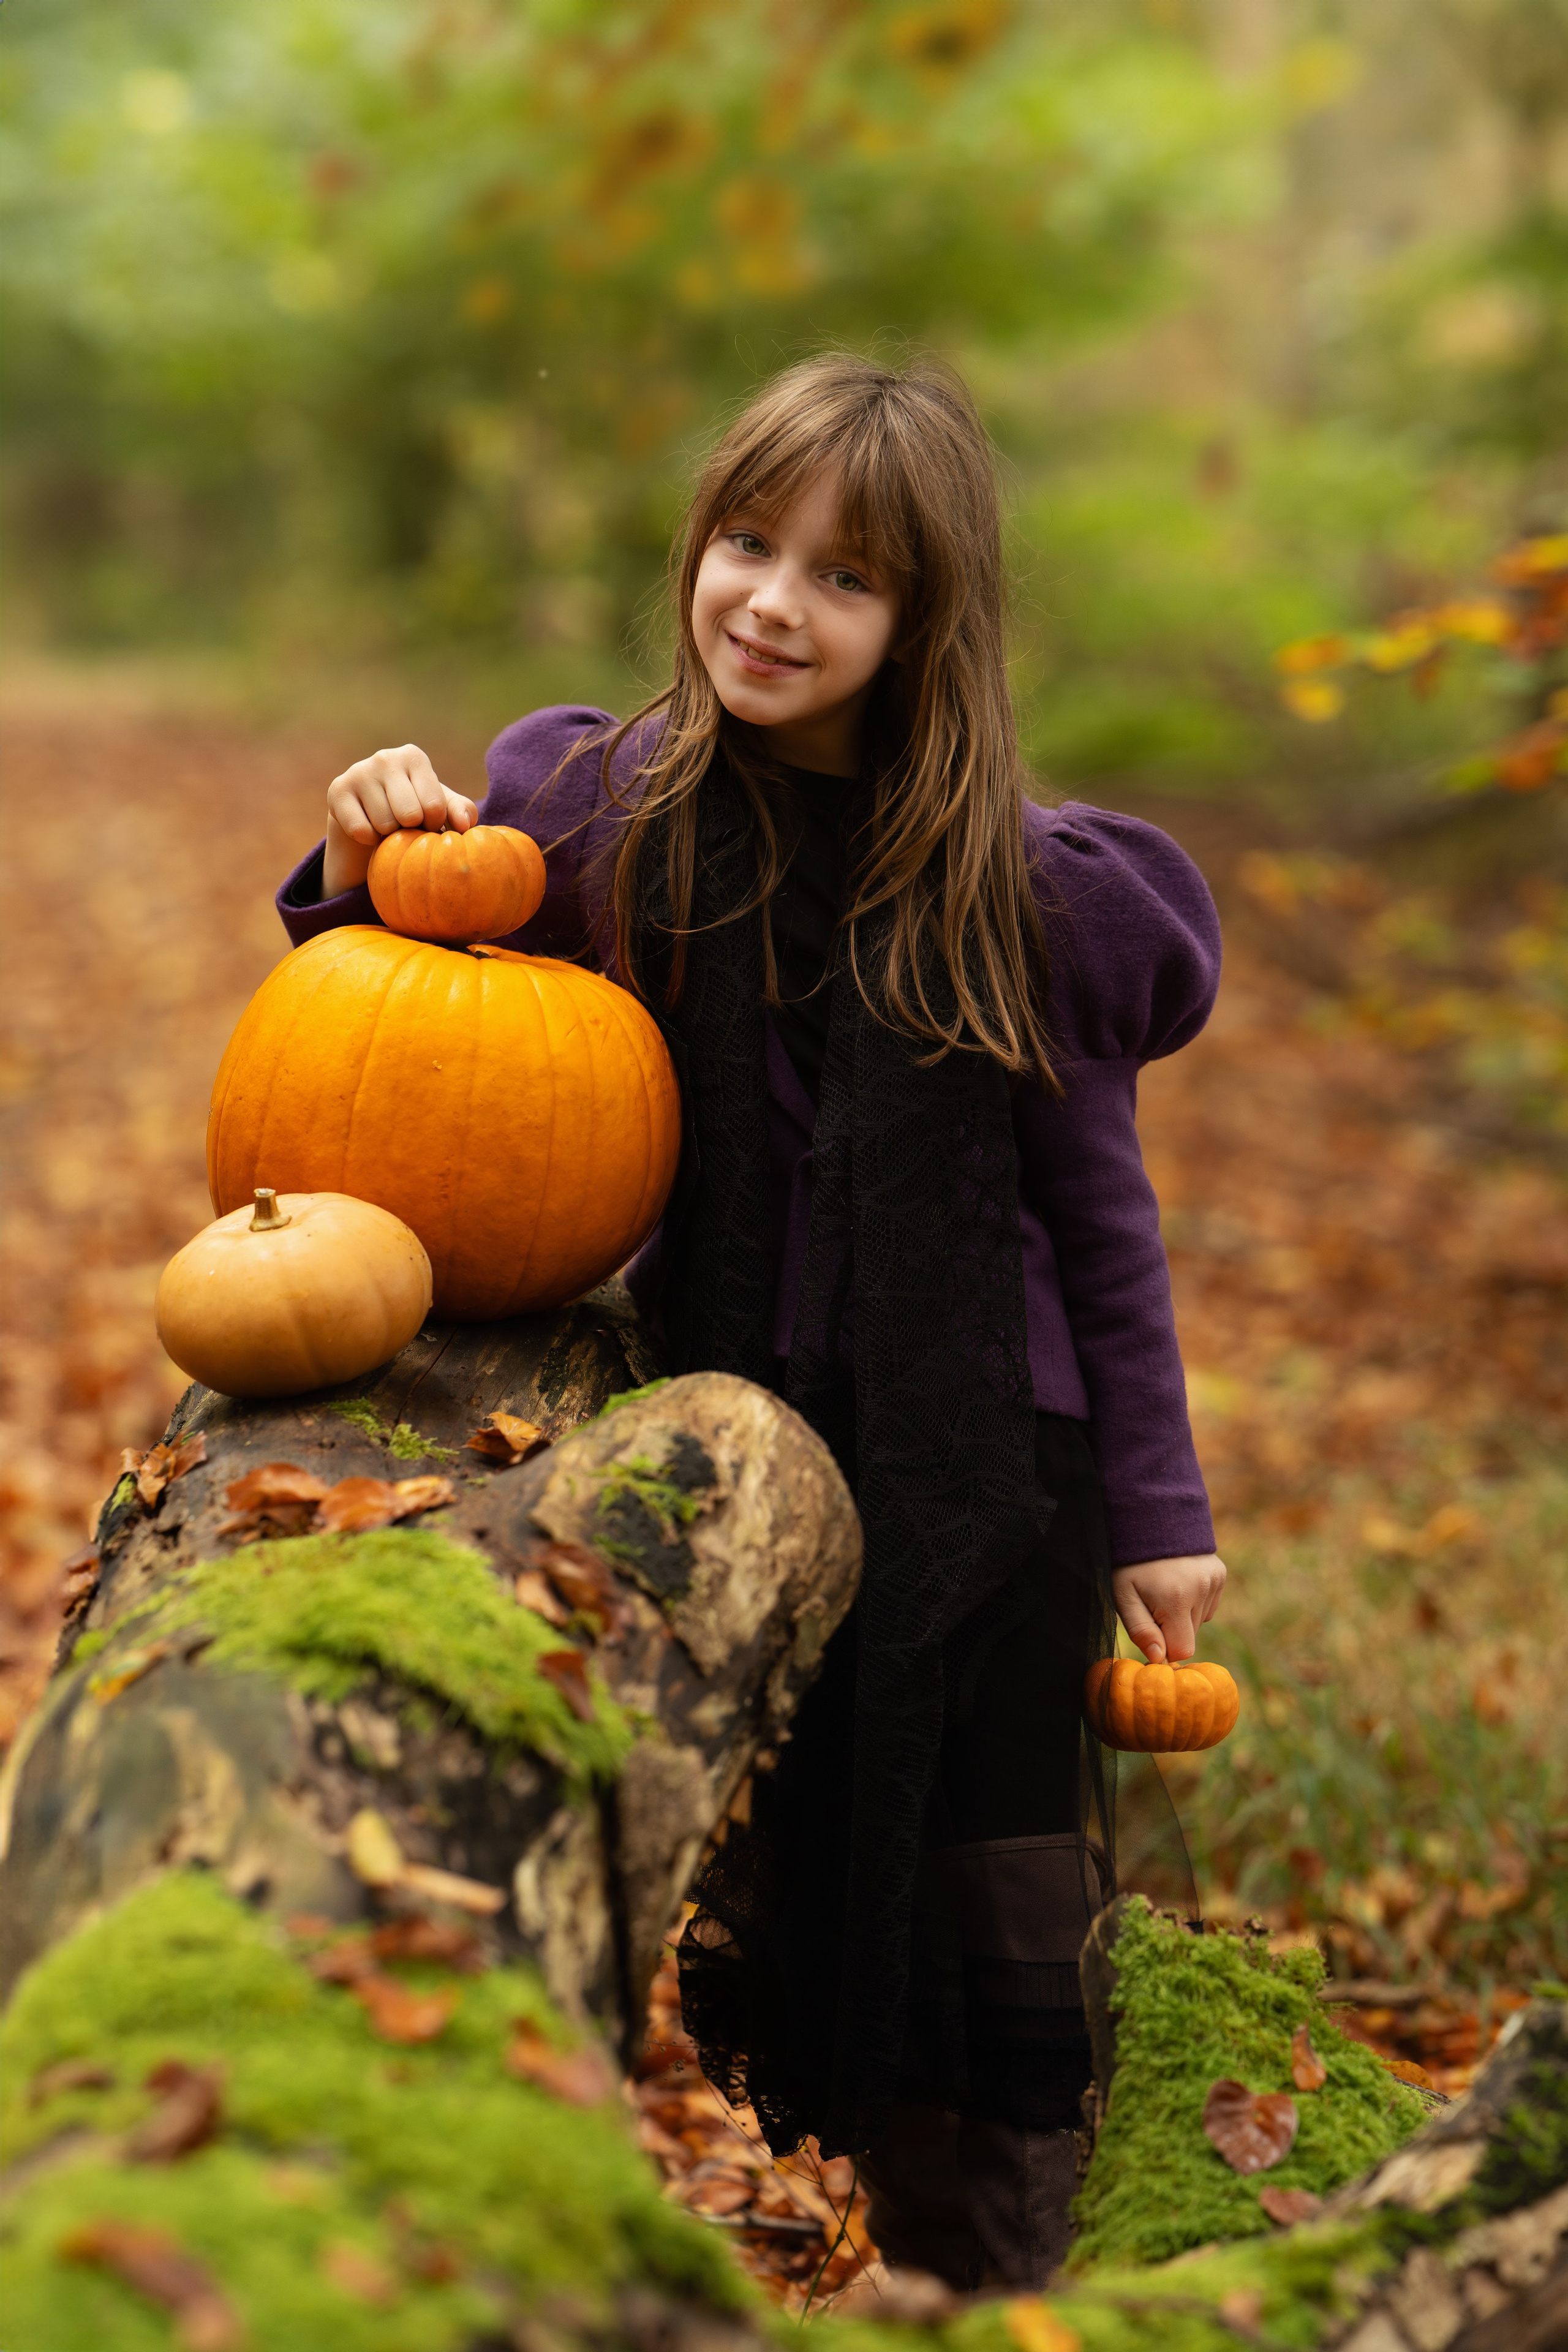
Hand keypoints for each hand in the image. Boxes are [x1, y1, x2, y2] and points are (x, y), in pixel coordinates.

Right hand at [323, 744, 478, 896]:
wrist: (370, 822)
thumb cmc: (413, 812)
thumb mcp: (441, 810)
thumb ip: (461, 812)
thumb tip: (464, 825)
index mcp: (414, 757)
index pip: (434, 806)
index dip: (433, 825)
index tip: (426, 822)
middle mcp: (385, 758)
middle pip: (409, 815)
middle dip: (410, 830)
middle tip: (404, 825)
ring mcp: (358, 771)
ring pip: (384, 825)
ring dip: (388, 836)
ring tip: (386, 824)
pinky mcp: (337, 791)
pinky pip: (361, 830)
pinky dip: (368, 840)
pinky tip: (368, 828)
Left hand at [1111, 1553, 1226, 1662]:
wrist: (1148, 1519)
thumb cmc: (1128, 1563)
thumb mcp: (1123, 1596)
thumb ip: (1140, 1630)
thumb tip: (1159, 1657)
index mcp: (1176, 1599)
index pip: (1182, 1650)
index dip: (1164, 1646)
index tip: (1150, 1628)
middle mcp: (1201, 1589)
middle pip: (1191, 1636)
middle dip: (1171, 1629)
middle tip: (1152, 1603)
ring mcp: (1213, 1580)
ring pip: (1200, 1621)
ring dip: (1182, 1614)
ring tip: (1165, 1589)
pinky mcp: (1220, 1573)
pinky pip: (1208, 1605)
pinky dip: (1194, 1601)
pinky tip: (1179, 1583)